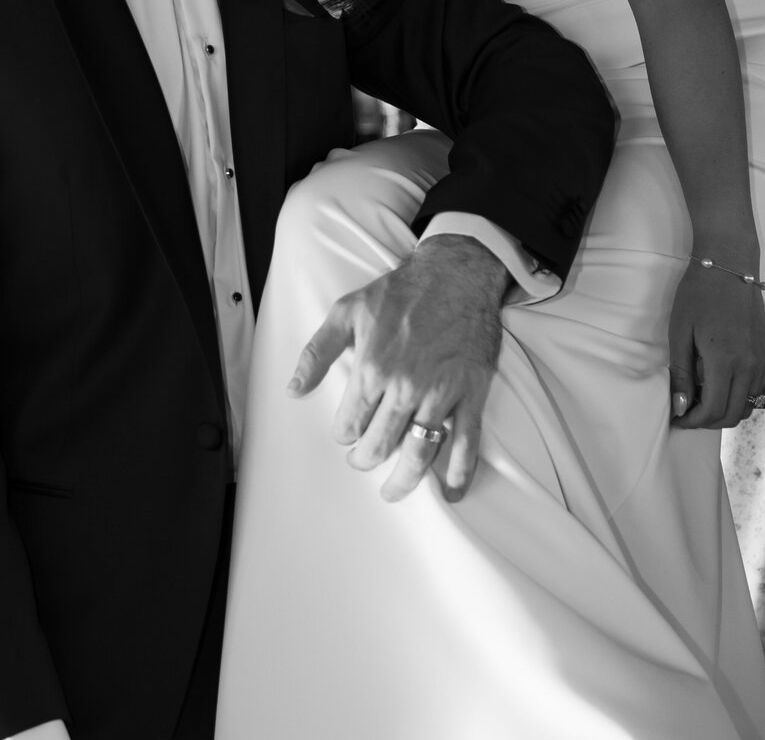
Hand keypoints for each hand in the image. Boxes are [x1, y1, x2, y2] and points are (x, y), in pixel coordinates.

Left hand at [287, 235, 506, 502]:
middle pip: (380, 445)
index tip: (346, 434)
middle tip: (363, 462)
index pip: (350, 424)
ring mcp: (440, 394)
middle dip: (367, 460)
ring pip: (419, 453)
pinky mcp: (471, 393)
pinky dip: (460, 473)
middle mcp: (405, 388)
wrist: (455, 274)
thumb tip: (293, 390)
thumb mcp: (346, 311)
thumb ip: (316, 353)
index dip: (344, 435)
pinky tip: (451, 490)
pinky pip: (467, 443)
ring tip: (393, 490)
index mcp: (372, 369)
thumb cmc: (400, 291)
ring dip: (404, 480)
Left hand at [668, 260, 764, 428]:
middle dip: (707, 421)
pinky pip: (755, 388)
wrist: (729, 264)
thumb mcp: (680, 332)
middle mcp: (749, 366)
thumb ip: (681, 373)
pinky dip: (738, 396)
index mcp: (724, 361)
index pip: (712, 410)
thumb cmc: (698, 294)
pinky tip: (718, 384)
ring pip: (747, 405)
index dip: (692, 421)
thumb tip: (680, 406)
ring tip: (700, 400)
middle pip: (732, 415)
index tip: (677, 418)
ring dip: (724, 410)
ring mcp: (761, 360)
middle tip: (686, 413)